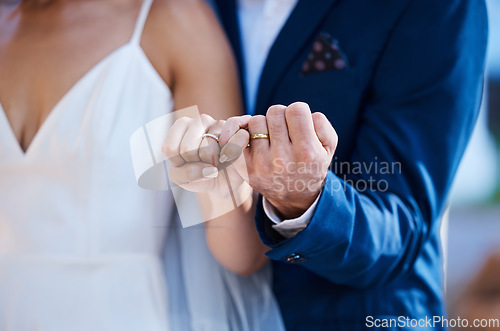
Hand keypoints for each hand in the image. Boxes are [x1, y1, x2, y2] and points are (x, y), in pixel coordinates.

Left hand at [162, 114, 250, 192]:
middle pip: (186, 148)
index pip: (170, 148)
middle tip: (203, 163)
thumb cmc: (198, 174)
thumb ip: (186, 174)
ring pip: (207, 151)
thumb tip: (211, 169)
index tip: (186, 162)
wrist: (223, 180)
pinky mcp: (237, 132)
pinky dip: (226, 162)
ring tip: (215, 161)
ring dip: (212, 165)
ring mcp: (219, 124)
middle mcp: (198, 121)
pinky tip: (227, 159)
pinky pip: (227, 150)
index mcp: (180, 126)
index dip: (178, 163)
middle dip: (196, 164)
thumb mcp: (182, 178)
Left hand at [244, 102, 337, 218]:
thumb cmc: (312, 164)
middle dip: (282, 116)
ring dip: (265, 125)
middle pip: (275, 111)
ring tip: (273, 136)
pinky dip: (248, 135)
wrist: (295, 197)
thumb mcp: (327, 147)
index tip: (299, 121)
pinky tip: (258, 141)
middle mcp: (282, 158)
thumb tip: (303, 112)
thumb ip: (321, 124)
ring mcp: (261, 164)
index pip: (296, 110)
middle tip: (286, 129)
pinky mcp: (245, 167)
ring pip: (256, 121)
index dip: (299, 111)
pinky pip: (239, 136)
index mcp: (306, 152)